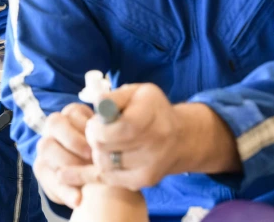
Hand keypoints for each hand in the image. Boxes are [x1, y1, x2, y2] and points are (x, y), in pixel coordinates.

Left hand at [33, 103, 94, 208]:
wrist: (97, 154)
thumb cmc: (85, 174)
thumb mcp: (76, 188)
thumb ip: (72, 193)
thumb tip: (79, 200)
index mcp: (43, 164)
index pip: (44, 170)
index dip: (62, 186)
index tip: (79, 198)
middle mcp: (47, 142)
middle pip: (45, 146)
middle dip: (66, 159)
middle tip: (87, 166)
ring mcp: (57, 124)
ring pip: (56, 125)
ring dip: (75, 139)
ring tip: (94, 152)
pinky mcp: (73, 110)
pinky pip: (74, 112)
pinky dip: (86, 125)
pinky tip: (100, 137)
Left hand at [59, 83, 241, 190]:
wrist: (181, 138)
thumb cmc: (153, 109)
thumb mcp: (138, 92)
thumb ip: (115, 96)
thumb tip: (96, 103)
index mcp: (152, 117)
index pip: (114, 128)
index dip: (97, 126)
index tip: (93, 122)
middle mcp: (155, 143)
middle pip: (105, 149)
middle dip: (94, 140)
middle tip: (94, 133)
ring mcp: (150, 166)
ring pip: (106, 166)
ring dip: (95, 156)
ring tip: (98, 145)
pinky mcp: (144, 181)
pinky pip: (110, 179)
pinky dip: (96, 172)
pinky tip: (92, 162)